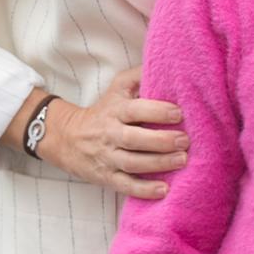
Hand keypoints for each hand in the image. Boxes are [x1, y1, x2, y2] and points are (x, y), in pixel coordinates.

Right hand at [38, 67, 188, 198]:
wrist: (67, 137)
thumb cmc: (104, 109)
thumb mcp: (117, 87)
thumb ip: (139, 75)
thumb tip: (166, 63)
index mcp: (115, 110)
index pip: (136, 110)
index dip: (158, 111)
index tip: (179, 113)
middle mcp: (110, 134)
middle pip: (135, 139)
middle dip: (161, 140)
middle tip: (185, 140)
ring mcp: (107, 157)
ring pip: (133, 163)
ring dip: (159, 164)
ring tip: (182, 160)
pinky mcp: (106, 177)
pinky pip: (125, 186)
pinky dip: (144, 190)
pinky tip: (164, 190)